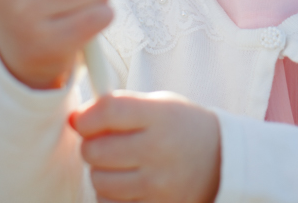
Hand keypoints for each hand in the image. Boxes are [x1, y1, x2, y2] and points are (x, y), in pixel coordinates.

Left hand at [71, 91, 220, 202]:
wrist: (222, 162)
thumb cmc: (182, 128)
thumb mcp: (159, 104)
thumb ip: (118, 106)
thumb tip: (75, 119)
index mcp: (160, 116)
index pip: (107, 111)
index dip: (86, 116)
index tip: (85, 119)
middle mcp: (159, 150)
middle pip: (95, 150)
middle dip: (92, 145)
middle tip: (105, 142)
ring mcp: (159, 185)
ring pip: (99, 181)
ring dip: (101, 172)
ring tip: (120, 164)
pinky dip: (112, 196)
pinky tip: (127, 184)